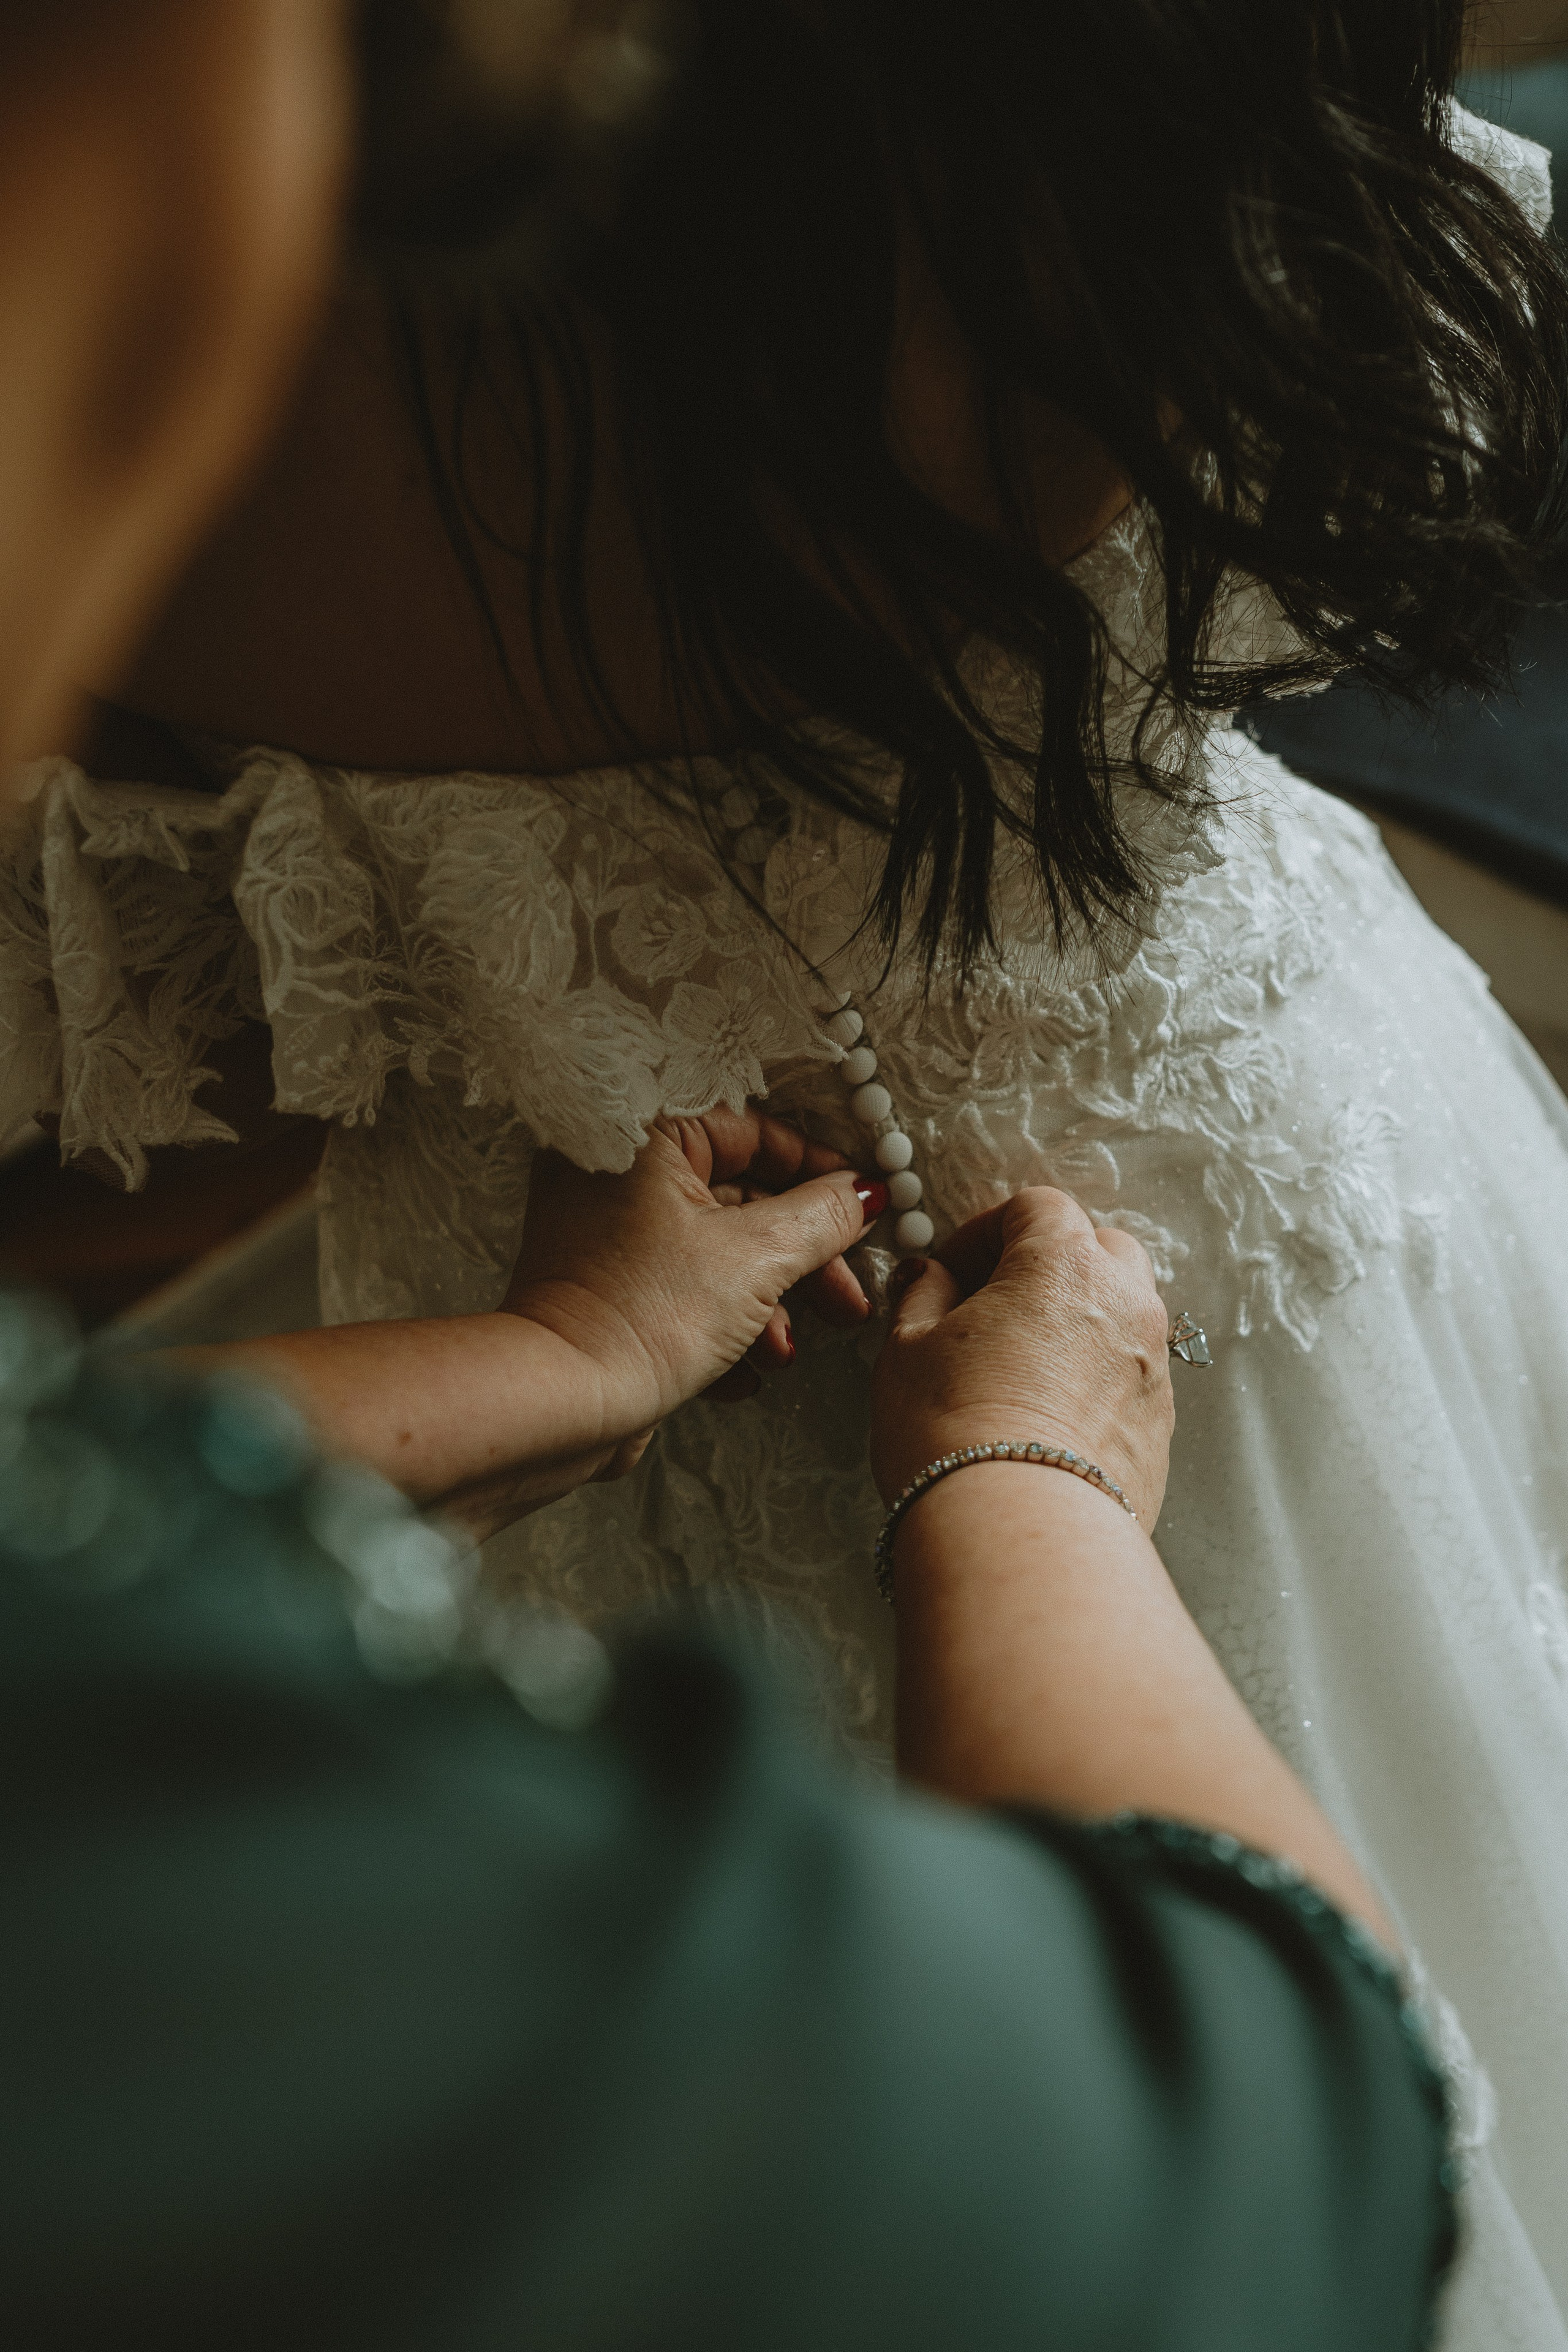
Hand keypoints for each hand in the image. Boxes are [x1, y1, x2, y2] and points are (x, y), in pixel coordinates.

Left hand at [502, 1106, 883, 1457]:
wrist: (559, 1406)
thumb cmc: (637, 1318)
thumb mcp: (757, 1258)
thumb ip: (821, 1218)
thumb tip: (861, 1196)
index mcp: (641, 1137)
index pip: (752, 1132)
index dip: (817, 1173)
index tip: (861, 1205)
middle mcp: (613, 1174)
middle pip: (739, 1200)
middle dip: (799, 1261)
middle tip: (844, 1295)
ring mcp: (604, 1234)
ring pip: (714, 1253)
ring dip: (765, 1307)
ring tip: (782, 1351)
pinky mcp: (606, 1289)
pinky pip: (680, 1291)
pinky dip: (720, 1328)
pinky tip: (741, 1372)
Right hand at [870, 1187, 1174, 1527]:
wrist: (1018, 1535)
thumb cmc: (954, 1432)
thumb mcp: (908, 1348)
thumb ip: (923, 1294)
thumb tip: (931, 1278)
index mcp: (1064, 1265)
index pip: (1037, 1208)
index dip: (987, 1230)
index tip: (953, 1271)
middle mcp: (1126, 1305)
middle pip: (1101, 1249)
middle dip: (1050, 1265)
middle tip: (993, 1307)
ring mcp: (1153, 1368)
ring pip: (1124, 1315)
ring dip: (1078, 1323)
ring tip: (1020, 1368)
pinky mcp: (1162, 1428)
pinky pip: (1131, 1378)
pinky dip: (1095, 1381)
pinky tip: (1047, 1418)